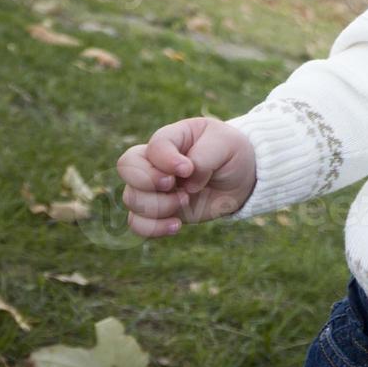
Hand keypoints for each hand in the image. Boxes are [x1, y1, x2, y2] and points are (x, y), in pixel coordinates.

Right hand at [116, 117, 256, 236]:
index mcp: (171, 138)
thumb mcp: (227, 144)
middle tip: (174, 185)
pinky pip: (136, 223)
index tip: (188, 169)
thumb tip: (186, 182)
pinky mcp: (158, 211)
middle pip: (127, 168)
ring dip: (159, 205)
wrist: (241, 179)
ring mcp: (153, 188)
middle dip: (149, 181)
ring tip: (186, 201)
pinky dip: (153, 228)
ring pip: (131, 198)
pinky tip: (176, 225)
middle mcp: (154, 161)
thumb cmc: (231, 153)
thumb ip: (204, 157)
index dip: (165, 161)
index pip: (152, 147)